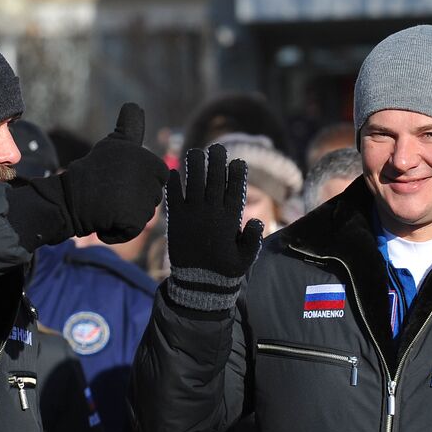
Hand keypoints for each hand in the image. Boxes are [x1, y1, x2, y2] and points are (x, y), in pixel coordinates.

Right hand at [60, 103, 169, 243]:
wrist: (67, 197)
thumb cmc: (91, 172)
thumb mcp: (114, 145)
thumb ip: (130, 128)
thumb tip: (135, 104)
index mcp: (150, 160)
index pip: (158, 179)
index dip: (137, 183)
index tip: (117, 178)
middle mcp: (149, 176)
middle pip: (153, 199)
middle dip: (133, 201)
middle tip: (110, 192)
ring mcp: (143, 198)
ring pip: (144, 215)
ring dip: (125, 215)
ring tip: (106, 204)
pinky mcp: (134, 218)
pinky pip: (131, 230)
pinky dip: (117, 231)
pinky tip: (103, 219)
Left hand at [164, 144, 264, 312]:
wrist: (197, 284)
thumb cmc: (224, 271)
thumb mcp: (246, 258)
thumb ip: (252, 238)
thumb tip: (257, 220)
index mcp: (229, 219)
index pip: (234, 189)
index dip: (236, 173)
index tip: (238, 161)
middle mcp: (211, 212)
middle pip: (214, 179)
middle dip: (216, 161)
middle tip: (217, 148)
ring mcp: (192, 214)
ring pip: (194, 182)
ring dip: (194, 165)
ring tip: (195, 152)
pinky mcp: (176, 220)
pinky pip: (174, 197)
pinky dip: (173, 184)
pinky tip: (173, 173)